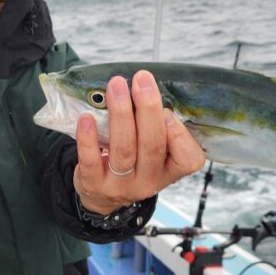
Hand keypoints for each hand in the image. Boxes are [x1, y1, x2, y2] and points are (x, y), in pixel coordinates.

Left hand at [73, 70, 205, 214]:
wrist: (101, 195)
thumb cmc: (132, 161)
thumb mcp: (152, 153)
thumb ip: (156, 127)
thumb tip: (148, 88)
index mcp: (169, 171)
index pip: (189, 160)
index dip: (179, 134)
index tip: (167, 110)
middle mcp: (148, 181)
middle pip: (153, 146)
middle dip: (148, 109)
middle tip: (142, 79)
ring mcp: (121, 186)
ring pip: (124, 150)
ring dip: (120, 114)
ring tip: (116, 86)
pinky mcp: (94, 185)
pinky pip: (91, 161)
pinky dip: (88, 138)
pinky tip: (87, 118)